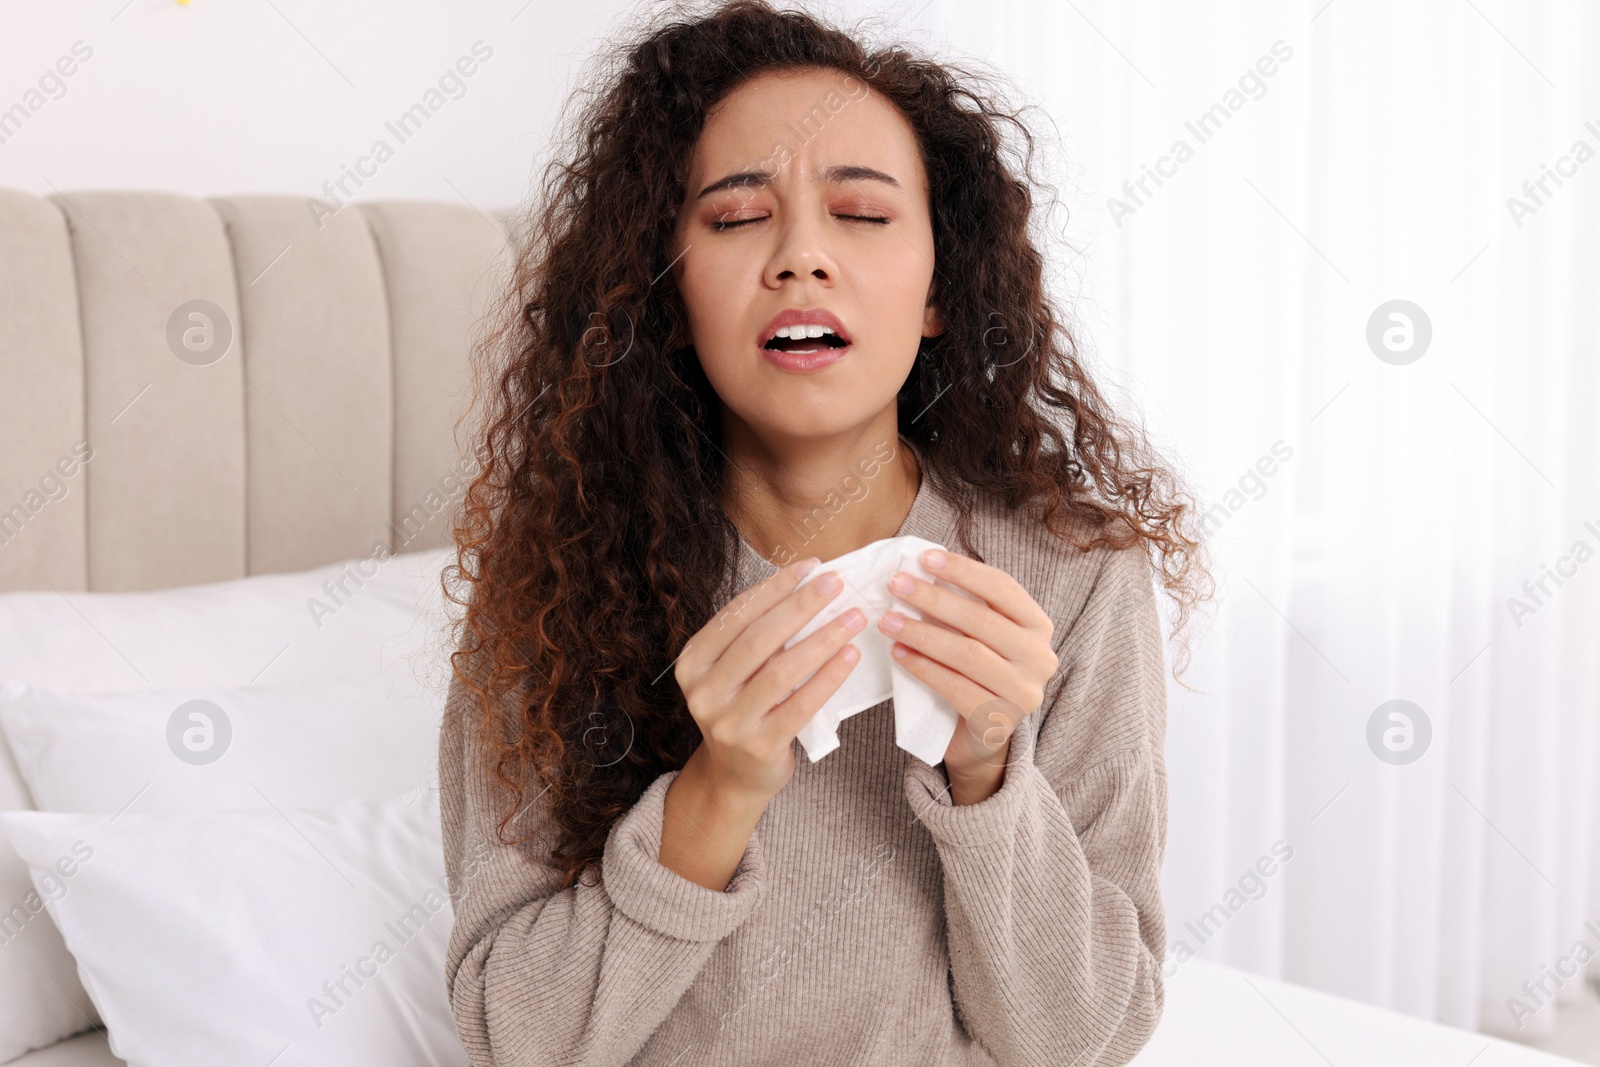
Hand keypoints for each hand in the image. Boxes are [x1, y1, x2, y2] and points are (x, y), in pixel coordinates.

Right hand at [673, 557, 866, 802]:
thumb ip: (756, 636)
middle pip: (759, 638)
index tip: (810, 567)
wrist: (734, 775)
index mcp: (693, 662)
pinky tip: (850, 656)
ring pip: (782, 670)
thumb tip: (805, 586)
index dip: (775, 587)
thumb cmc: (742, 709)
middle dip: (801, 605)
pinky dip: (828, 677)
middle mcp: (704, 691)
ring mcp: (730, 721)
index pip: (737, 614)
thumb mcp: (733, 671)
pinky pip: (800, 705)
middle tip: (836, 584)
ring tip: (853, 618)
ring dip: (822, 639)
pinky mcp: (759, 746)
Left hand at [879, 548, 1058, 792]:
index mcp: (1038, 626)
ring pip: (969, 655)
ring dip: (923, 634)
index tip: (924, 558)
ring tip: (888, 621)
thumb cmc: (977, 672)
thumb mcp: (980, 634)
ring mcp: (1024, 692)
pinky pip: (956, 688)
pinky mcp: (1000, 721)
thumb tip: (921, 570)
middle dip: (934, 599)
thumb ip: (964, 606)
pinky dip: (924, 668)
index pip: (1002, 588)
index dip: (963, 570)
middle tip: (895, 585)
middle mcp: (1040, 658)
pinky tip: (899, 653)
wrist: (983, 733)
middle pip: (982, 620)